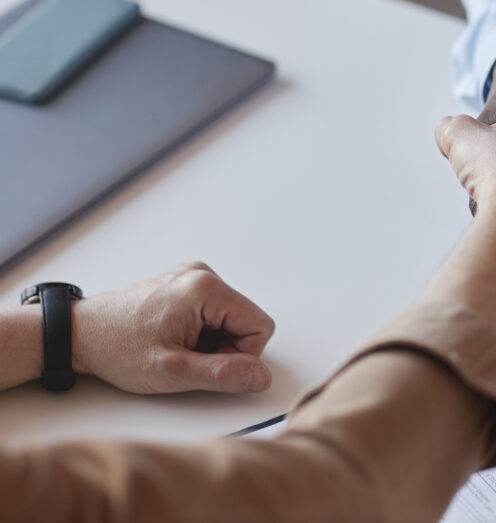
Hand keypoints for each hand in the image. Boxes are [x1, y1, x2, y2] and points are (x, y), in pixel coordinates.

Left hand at [73, 262, 275, 393]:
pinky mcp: (183, 283)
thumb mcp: (172, 371)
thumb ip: (222, 374)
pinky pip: (212, 311)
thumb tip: (261, 377)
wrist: (77, 334)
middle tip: (185, 359)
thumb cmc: (117, 349)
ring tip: (174, 348)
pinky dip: (199, 331)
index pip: (259, 326)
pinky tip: (171, 338)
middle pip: (244, 321)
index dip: (241, 356)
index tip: (204, 365)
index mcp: (206, 288)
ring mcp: (192, 276)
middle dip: (223, 348)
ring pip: (229, 318)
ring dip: (210, 341)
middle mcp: (203, 274)